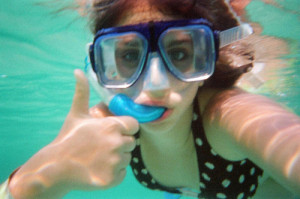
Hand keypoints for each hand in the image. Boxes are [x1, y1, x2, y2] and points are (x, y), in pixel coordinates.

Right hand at [9, 69, 138, 197]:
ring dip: (117, 158)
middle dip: (120, 143)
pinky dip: (114, 173)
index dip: (125, 128)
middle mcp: (116, 143)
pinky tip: (99, 168)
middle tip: (103, 146)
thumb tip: (78, 71)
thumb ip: (82, 92)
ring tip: (99, 157)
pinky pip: (123, 173)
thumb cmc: (68, 138)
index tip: (113, 131)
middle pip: (131, 142)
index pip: (133, 125)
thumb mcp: (76, 114)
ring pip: (127, 158)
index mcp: (112, 126)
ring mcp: (115, 162)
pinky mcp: (112, 179)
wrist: (56, 167)